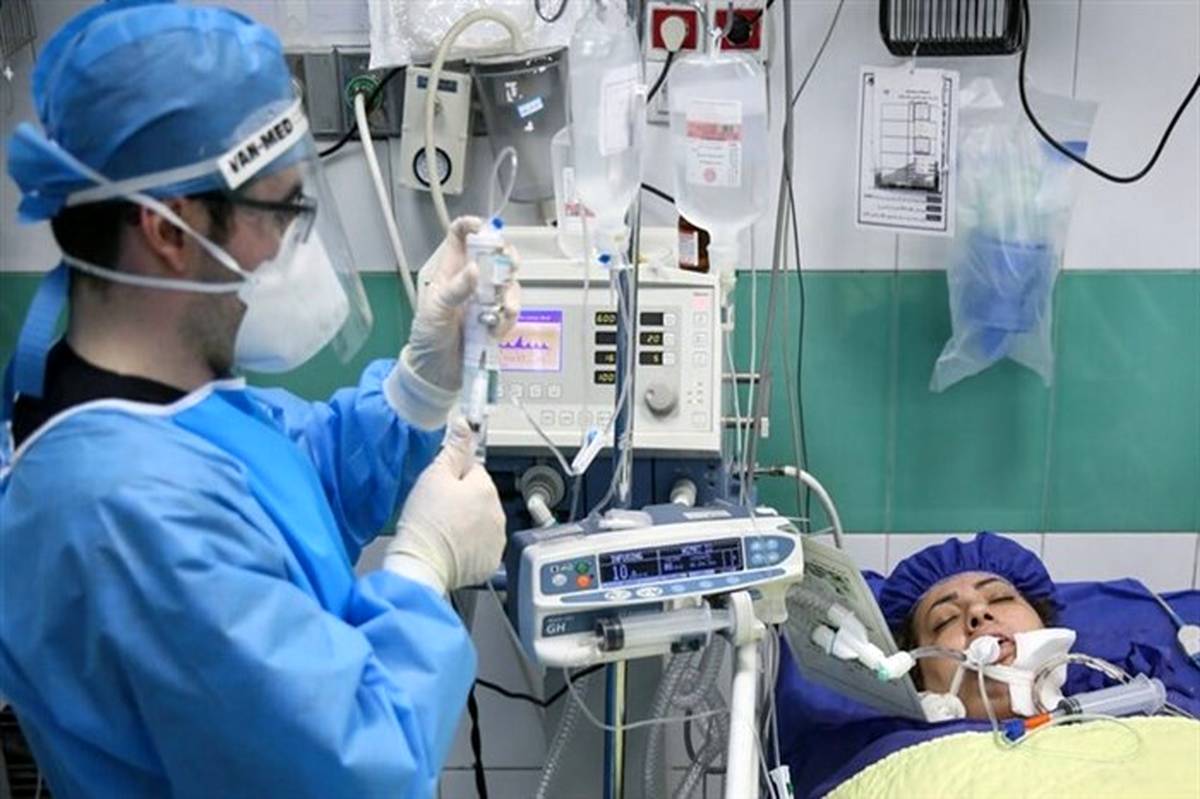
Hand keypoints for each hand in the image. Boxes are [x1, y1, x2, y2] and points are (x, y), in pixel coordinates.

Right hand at [383, 418, 505, 592]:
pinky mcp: (491, 560)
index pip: (473, 470)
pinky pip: (482, 546)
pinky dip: (470, 546)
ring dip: (467, 523)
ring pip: (481, 521)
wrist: (422, 564)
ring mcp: (496, 538)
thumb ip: (454, 449)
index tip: (439, 490)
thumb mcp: (434, 476)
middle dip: (462, 500)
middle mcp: (497, 512)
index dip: (453, 478)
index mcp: (485, 488)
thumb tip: (465, 424)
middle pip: (480, 496)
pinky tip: (451, 547)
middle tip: (438, 511)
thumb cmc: (425, 522)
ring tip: (443, 531)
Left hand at [403, 216, 521, 391]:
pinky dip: (508, 319)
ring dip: (511, 295)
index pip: (461, 236)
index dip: (473, 226)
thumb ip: (455, 289)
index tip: (485, 229)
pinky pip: (512, 311)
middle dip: (506, 257)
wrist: (437, 373)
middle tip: (509, 266)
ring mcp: (486, 300)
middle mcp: (471, 281)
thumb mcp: (435, 310)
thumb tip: (475, 270)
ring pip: (509, 284)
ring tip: (503, 311)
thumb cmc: (428, 338)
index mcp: (451, 271)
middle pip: (495, 255)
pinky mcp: (497, 320)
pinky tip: (494, 330)